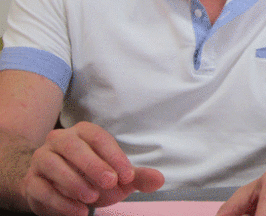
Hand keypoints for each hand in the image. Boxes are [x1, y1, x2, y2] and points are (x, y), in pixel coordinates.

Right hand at [22, 121, 163, 215]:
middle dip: (93, 165)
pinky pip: (42, 188)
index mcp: (84, 132)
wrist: (56, 190)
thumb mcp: (117, 177)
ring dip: (74, 182)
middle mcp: (60, 140)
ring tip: (92, 198)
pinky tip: (79, 211)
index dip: (114, 156)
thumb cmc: (92, 177)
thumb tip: (159, 180)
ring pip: (53, 165)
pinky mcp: (31, 181)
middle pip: (73, 147)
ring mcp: (42, 159)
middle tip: (110, 183)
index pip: (99, 138)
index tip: (128, 176)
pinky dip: (60, 201)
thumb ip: (137, 177)